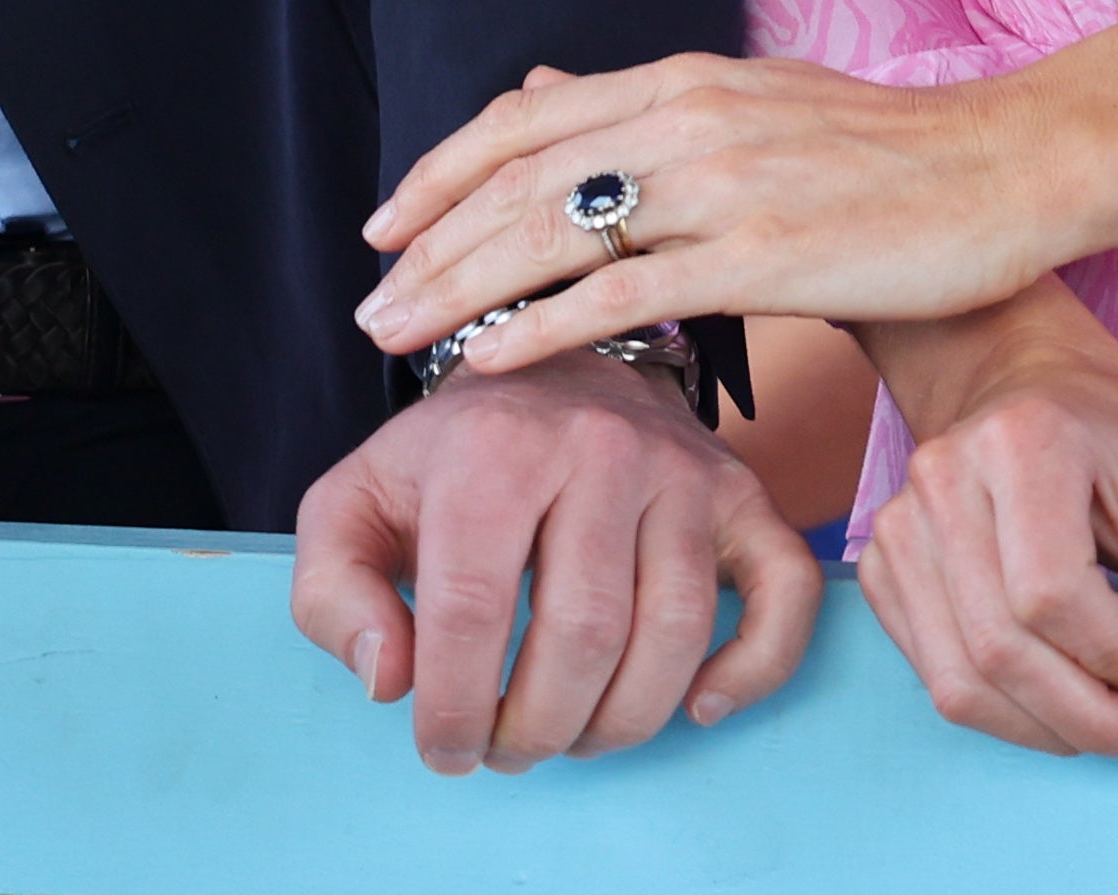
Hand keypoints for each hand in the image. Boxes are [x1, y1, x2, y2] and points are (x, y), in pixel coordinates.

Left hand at [287, 351, 819, 772]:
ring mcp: (683, 470)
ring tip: (573, 734)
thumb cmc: (450, 459)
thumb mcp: (355, 505)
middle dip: (537, 727)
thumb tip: (388, 678)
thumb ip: (334, 593)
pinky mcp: (743, 495)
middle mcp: (599, 447)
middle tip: (509, 748)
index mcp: (493, 448)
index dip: (451, 708)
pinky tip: (697, 707)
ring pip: (675, 631)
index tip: (443, 747)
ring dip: (622, 720)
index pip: (471, 610)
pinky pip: (783, 595)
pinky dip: (753, 670)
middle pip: (582, 634)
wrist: (552, 369)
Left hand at [358, 0, 1117, 382]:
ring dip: (456, 288)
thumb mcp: (756, 101)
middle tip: (366, 301)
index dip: (443, 171)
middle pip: (517, 177)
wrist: (1014, 167)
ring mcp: (721, 183)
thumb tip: (548, 91)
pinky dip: (538, 327)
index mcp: (682, 79)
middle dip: (427, 242)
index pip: (525, 119)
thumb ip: (652, 110)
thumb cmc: (893, 155)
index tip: (386, 225)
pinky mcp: (761, 254)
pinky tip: (486, 360)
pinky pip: (621, 295)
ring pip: (551, 233)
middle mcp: (685, 117)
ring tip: (395, 337)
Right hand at [855, 279, 1117, 764]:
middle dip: (1090, 720)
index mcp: (1023, 441)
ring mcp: (897, 522)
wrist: (1028, 387)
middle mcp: (943, 476)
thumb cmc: (1116, 445)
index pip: (1053, 592)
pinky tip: (1059, 703)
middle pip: (1001, 648)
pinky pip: (936, 678)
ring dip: (1049, 732)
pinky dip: (1006, 717)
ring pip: (961, 681)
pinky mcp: (880, 565)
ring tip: (1113, 730)